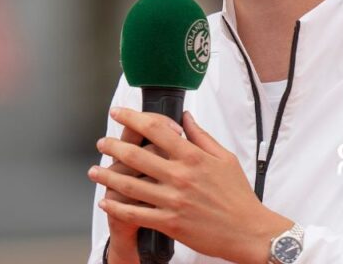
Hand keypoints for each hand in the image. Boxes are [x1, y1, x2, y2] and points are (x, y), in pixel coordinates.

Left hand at [89, 108, 292, 263]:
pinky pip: (136, 213)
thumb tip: (185, 117)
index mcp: (192, 157)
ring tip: (94, 171)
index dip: (132, 118)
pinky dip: (117, 207)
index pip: (156, 129)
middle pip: (136, 155)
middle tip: (102, 142)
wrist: (248, 231)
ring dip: (107, 176)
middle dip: (113, 146)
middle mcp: (180, 176)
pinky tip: (106, 202)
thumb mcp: (225, 158)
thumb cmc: (239, 195)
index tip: (118, 112)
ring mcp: (173, 200)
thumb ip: (201, 136)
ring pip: (130, 185)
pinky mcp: (170, 222)